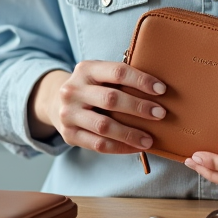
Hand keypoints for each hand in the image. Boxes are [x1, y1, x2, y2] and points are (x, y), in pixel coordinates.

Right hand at [29, 61, 167, 154]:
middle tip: (160, 114)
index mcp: (86, 69)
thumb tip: (159, 91)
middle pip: (111, 99)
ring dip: (130, 133)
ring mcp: (68, 113)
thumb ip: (120, 80)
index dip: (141, 80)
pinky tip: (135, 148)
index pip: (117, 72)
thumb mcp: (99, 75)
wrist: (55, 103)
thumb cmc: (90, 88)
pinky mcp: (69, 134)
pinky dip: (120, 147)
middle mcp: (73, 90)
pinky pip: (98, 144)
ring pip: (104, 126)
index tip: (161, 89)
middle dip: (139, 107)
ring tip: (149, 139)